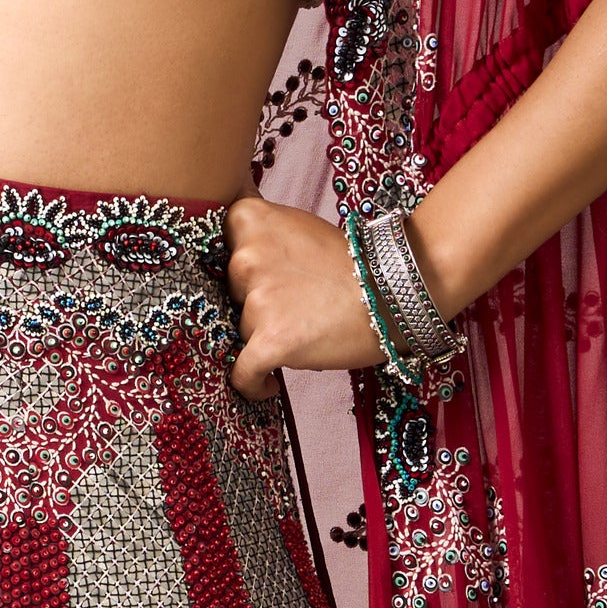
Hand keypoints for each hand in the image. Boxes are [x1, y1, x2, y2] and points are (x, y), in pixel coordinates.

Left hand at [223, 196, 384, 401]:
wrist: (393, 294)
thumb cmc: (350, 264)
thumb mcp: (299, 227)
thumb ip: (262, 235)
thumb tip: (230, 249)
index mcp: (251, 221)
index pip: (214, 247)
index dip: (237, 268)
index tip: (254, 280)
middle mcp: (247, 257)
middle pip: (229, 293)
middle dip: (253, 302)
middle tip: (293, 304)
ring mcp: (257, 300)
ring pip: (241, 330)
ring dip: (264, 336)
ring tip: (303, 331)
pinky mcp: (270, 341)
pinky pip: (243, 373)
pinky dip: (252, 384)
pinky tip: (267, 386)